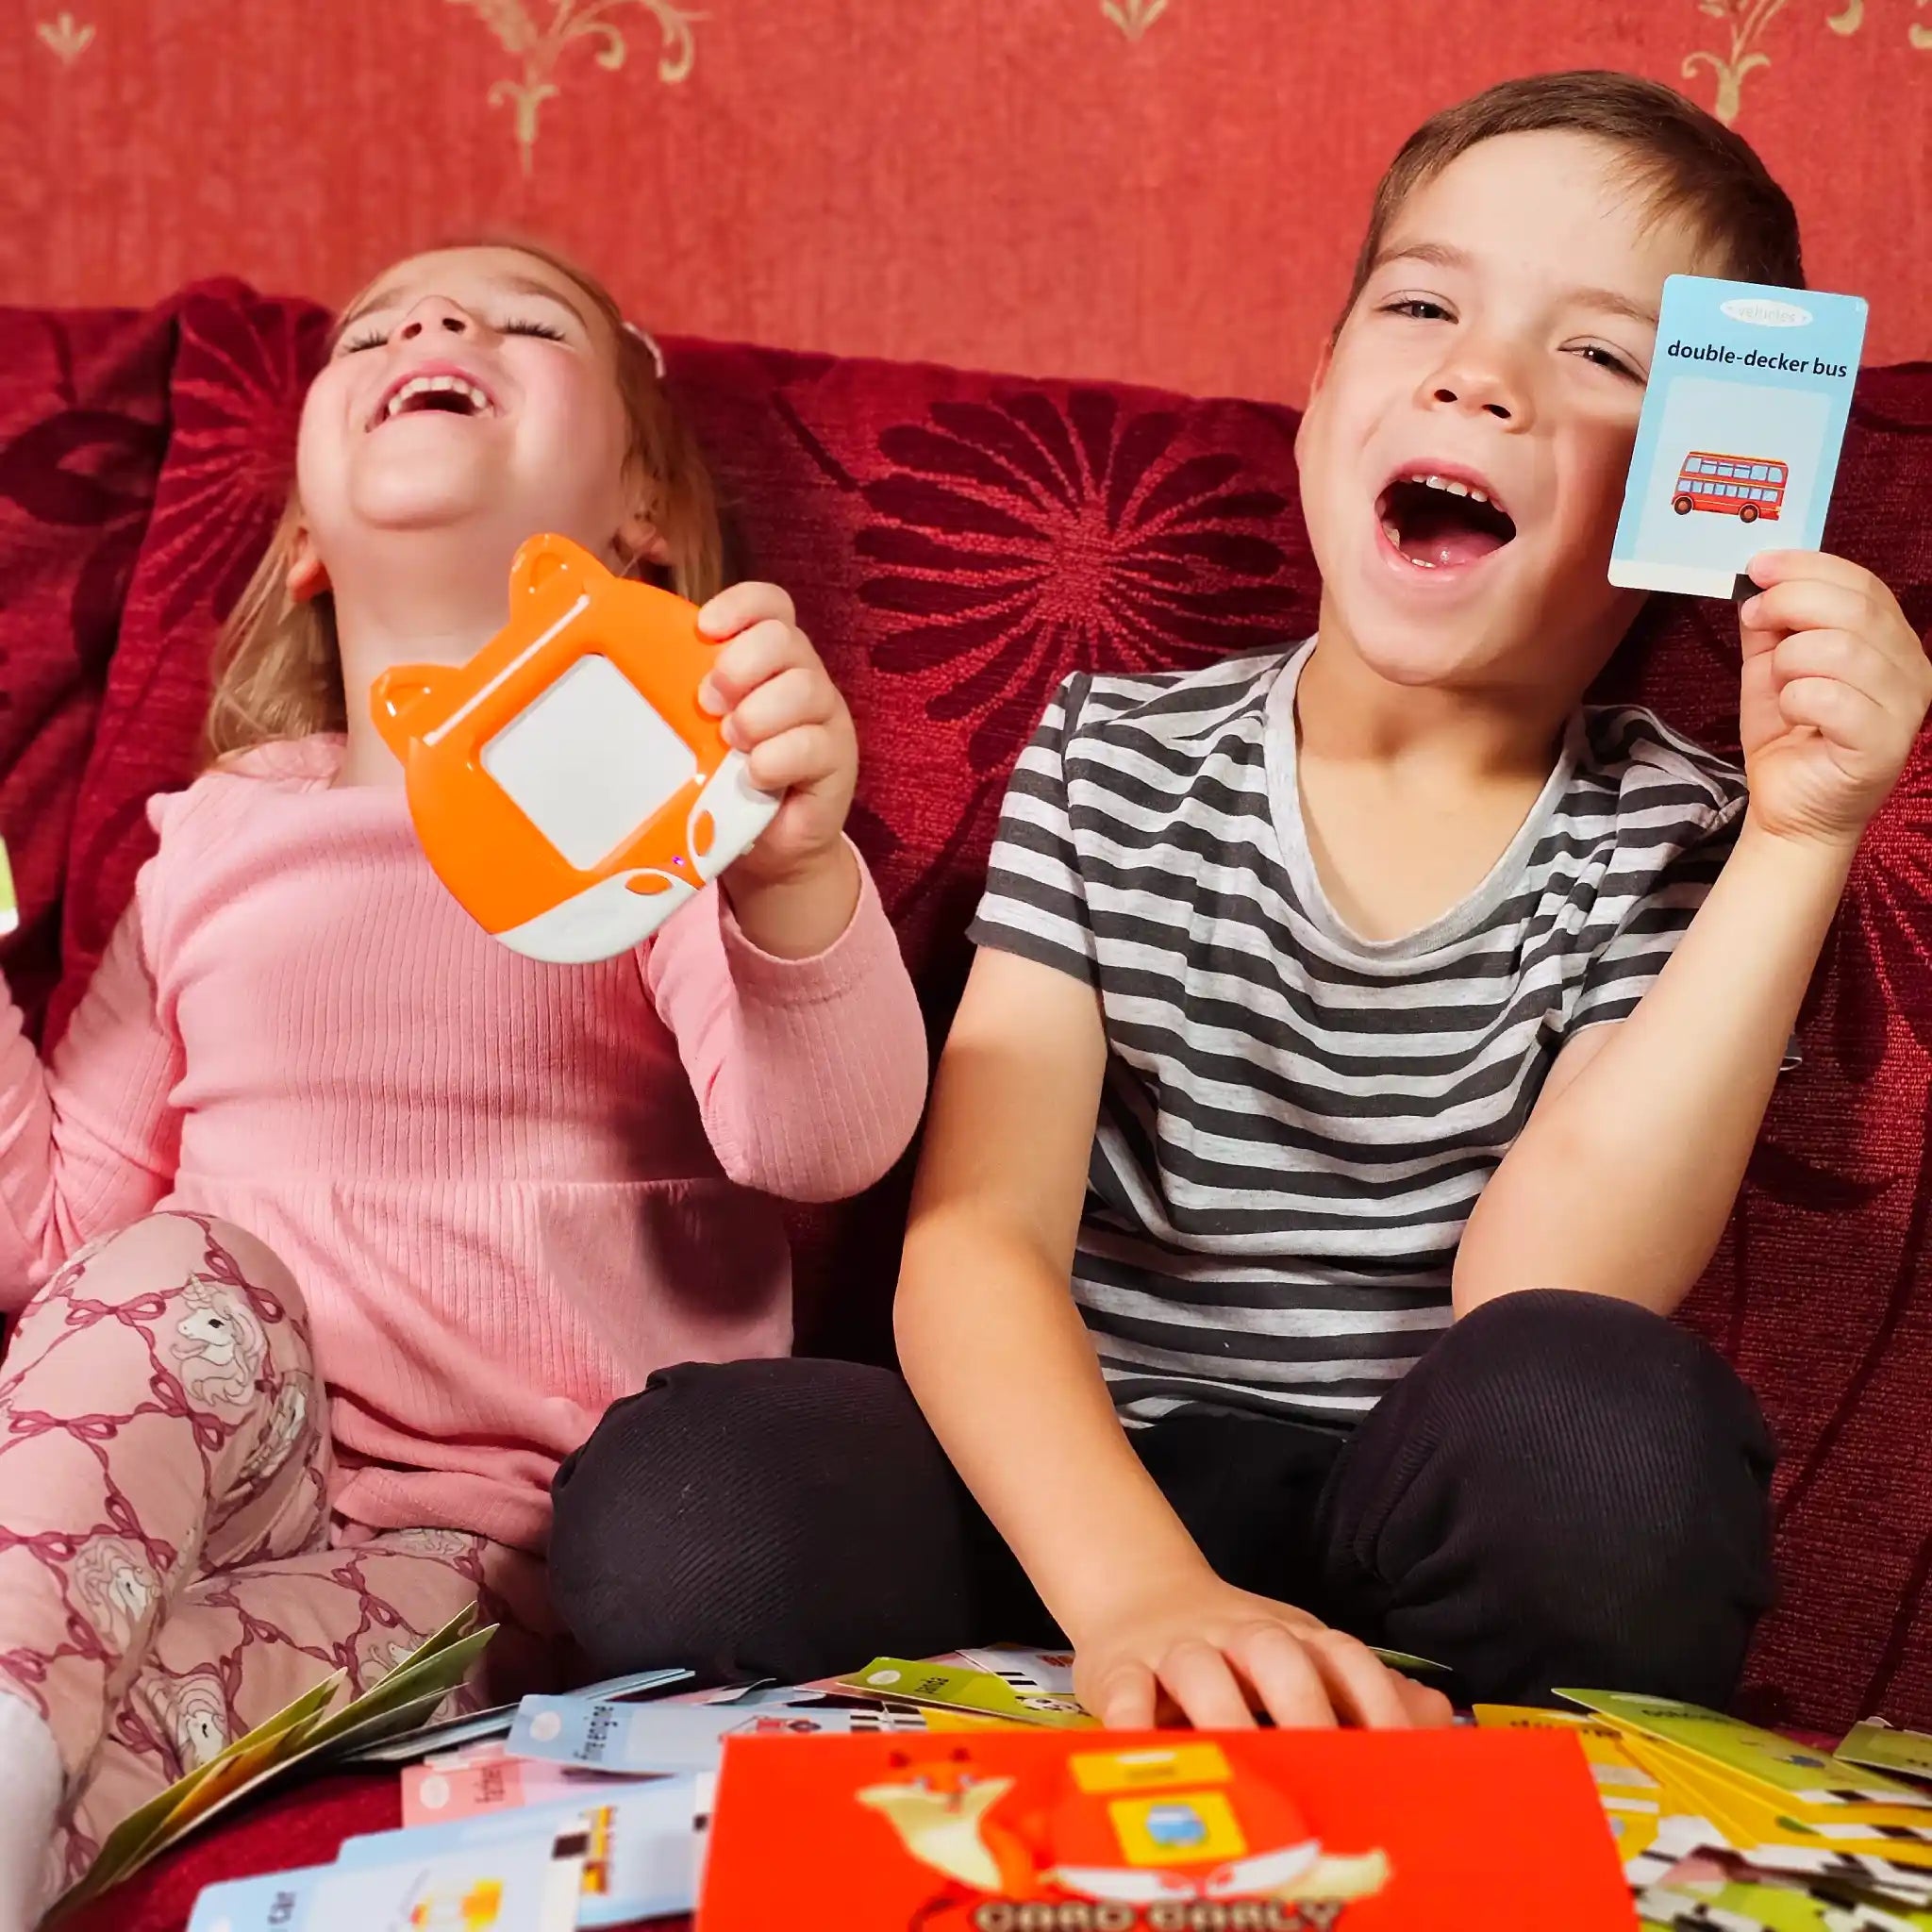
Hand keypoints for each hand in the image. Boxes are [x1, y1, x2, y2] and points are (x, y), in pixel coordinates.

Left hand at [696, 582, 860, 955]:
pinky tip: (754, 777)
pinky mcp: (837, 760)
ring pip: (803, 687)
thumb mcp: (699, 732)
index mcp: (768, 660)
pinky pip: (811, 744)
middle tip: (708, 703)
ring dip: (757, 715)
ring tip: (732, 744)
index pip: (770, 605)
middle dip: (740, 665)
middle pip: (784, 637)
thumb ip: (686, 698)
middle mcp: (802, 677)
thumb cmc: (724, 782)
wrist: (768, 850)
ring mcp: (825, 717)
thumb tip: (630, 671)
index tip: (704, 629)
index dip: (740, 606)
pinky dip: (775, 759)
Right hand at [1071, 1571, 1453, 1730]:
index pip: (1344, 1658)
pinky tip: (1144, 1754)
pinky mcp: (1118, 1667)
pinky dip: (1130, 1721)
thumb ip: (1363, 1692)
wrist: (1138, 1593)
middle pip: (1276, 1654)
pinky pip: (1123, 1690)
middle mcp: (1240, 1636)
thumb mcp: (1302, 1658)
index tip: (1400, 1758)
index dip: (1375, 1704)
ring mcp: (1178, 1649)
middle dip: (1303, 1708)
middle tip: (1322, 1768)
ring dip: (1222, 1714)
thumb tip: (1437, 1718)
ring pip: (1200, 1668)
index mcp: (1294, 1638)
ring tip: (1238, 1768)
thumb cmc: (1236, 1650)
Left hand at [1737, 551, 1931, 852]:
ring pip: (1841, 650)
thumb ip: (1772, 625)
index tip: (1759, 566)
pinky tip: (1794, 715)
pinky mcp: (1884, 746)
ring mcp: (1905, 708)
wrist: (1790, 807)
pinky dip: (1797, 698)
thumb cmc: (1789, 735)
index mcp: (1891, 641)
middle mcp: (1912, 669)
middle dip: (1791, 603)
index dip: (1808, 567)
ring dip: (1789, 660)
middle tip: (1754, 617)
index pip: (1863, 584)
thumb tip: (1761, 584)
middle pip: (1856, 609)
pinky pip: (1832, 699)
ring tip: (1780, 683)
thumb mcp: (1772, 667)